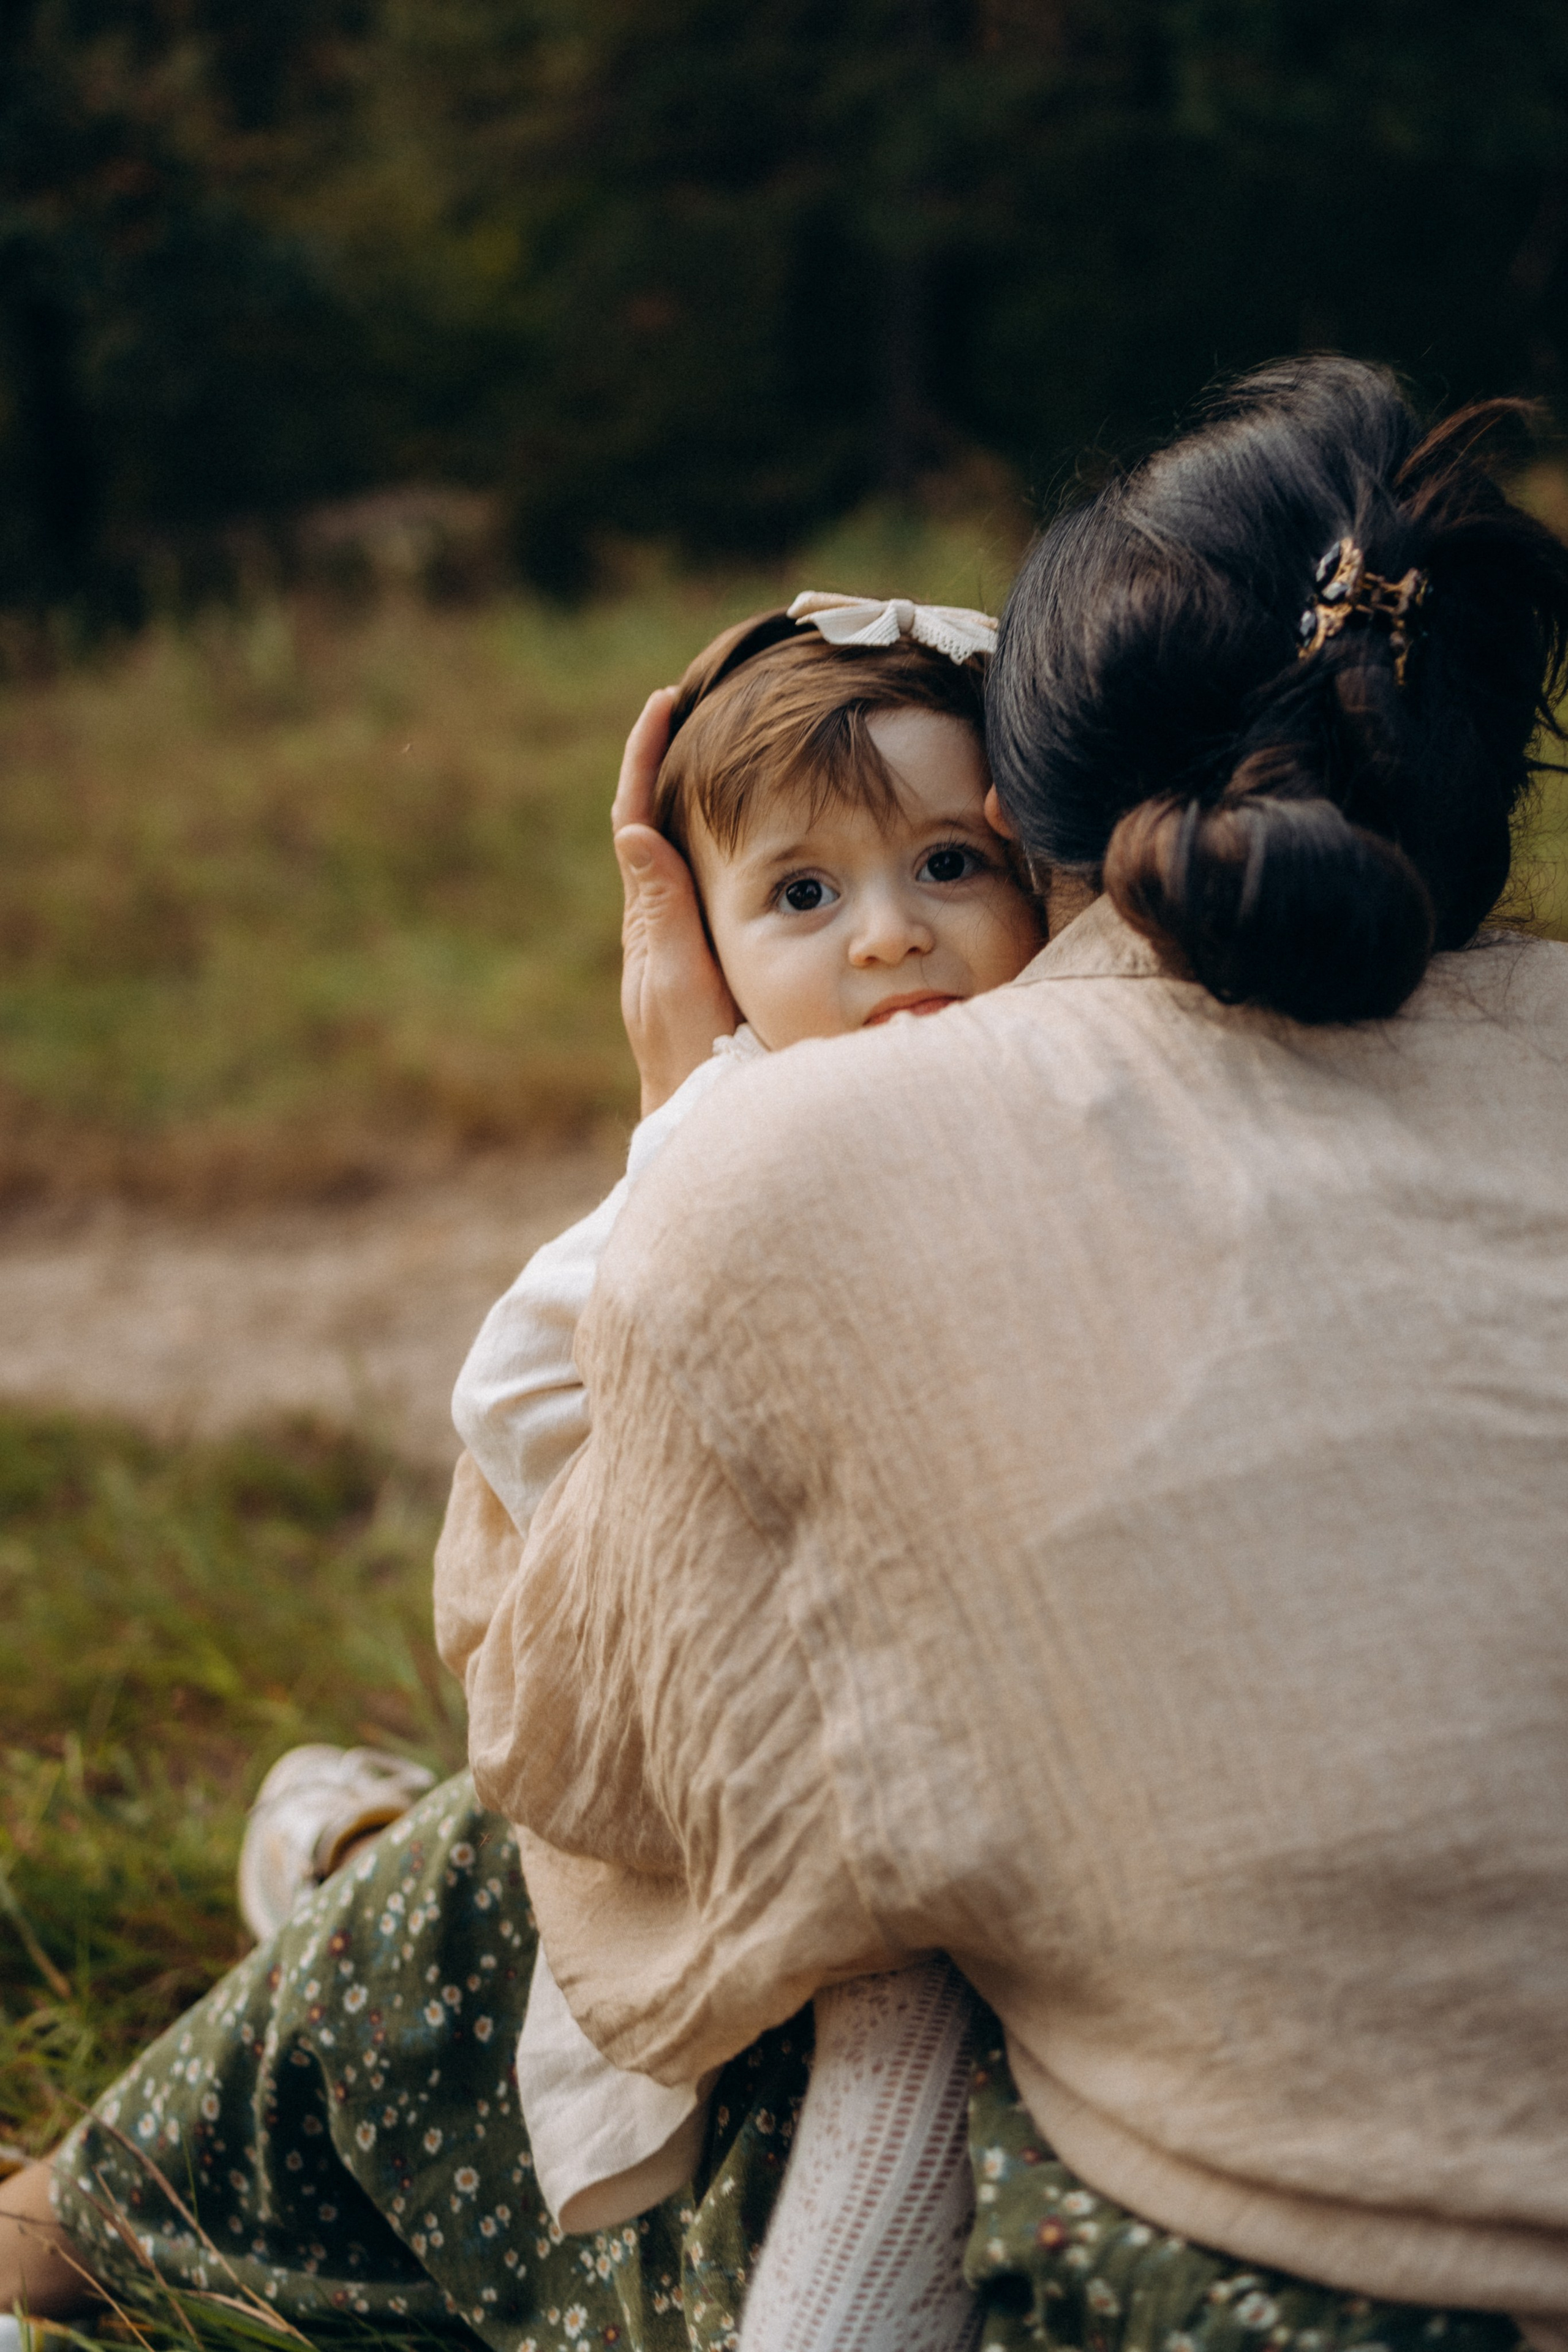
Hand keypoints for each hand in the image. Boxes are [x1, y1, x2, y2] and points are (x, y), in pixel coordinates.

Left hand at [613, 690, 738, 1115]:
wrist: (700, 1109)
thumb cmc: (690, 1054)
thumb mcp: (676, 980)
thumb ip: (661, 911)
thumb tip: (631, 831)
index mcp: (647, 917)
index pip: (637, 820)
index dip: (644, 759)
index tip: (664, 703)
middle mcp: (656, 918)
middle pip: (652, 818)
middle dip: (666, 758)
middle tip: (693, 699)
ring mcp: (676, 935)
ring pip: (677, 845)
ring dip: (689, 790)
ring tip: (717, 737)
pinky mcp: (701, 951)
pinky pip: (702, 876)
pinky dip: (713, 834)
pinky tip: (742, 819)